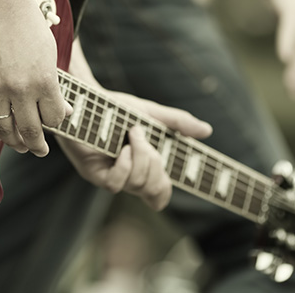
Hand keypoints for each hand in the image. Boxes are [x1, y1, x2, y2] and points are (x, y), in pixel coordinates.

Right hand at [0, 0, 67, 156]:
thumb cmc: (26, 22)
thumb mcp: (50, 52)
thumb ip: (54, 86)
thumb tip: (62, 110)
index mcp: (44, 80)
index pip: (54, 119)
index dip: (55, 122)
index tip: (53, 120)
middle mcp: (20, 88)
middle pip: (30, 130)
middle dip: (37, 146)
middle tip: (39, 151)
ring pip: (4, 128)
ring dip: (12, 141)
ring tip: (19, 145)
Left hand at [56, 90, 212, 210]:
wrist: (87, 98)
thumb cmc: (115, 107)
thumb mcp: (151, 113)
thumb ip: (178, 123)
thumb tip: (207, 131)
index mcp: (141, 167)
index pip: (158, 196)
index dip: (164, 191)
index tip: (169, 171)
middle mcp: (125, 175)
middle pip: (153, 188)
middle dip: (155, 161)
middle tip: (141, 135)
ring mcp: (109, 176)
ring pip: (137, 185)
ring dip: (141, 157)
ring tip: (131, 135)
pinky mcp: (93, 173)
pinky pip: (116, 184)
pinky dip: (125, 165)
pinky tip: (122, 149)